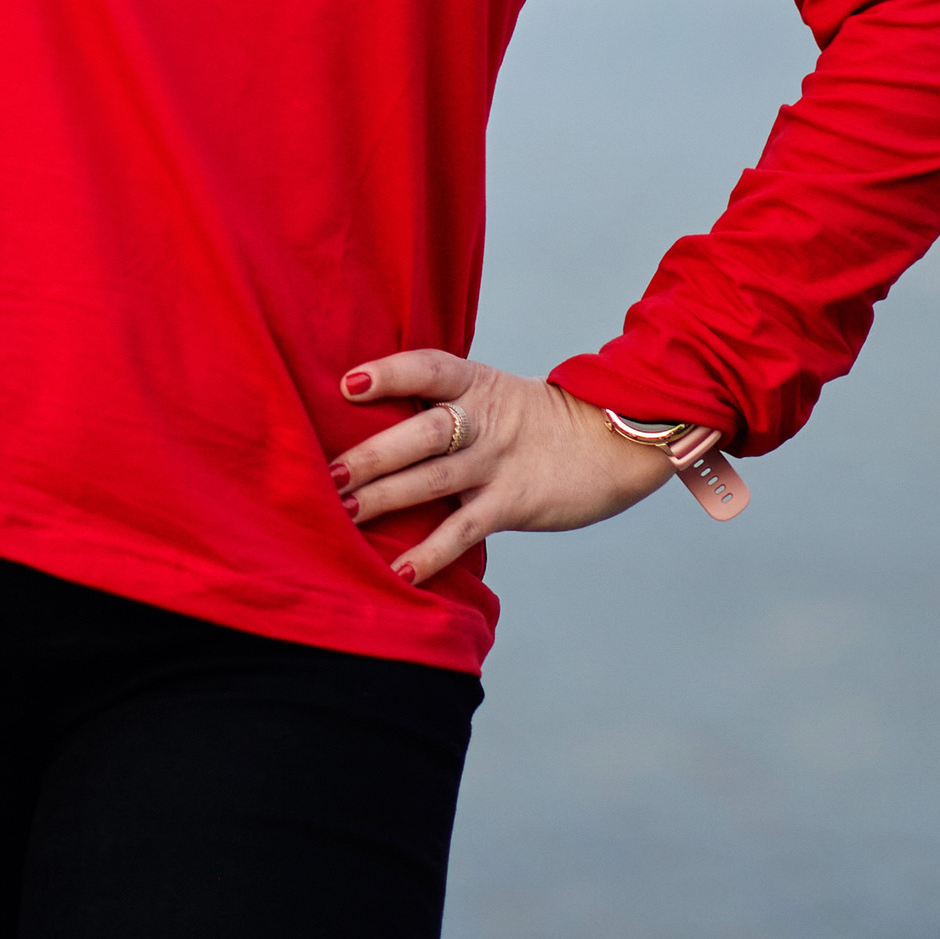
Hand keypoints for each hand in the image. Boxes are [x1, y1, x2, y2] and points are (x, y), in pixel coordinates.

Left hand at [330, 347, 675, 587]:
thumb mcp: (494, 397)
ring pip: (434, 478)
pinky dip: (431, 552)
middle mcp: (483, 419)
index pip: (427, 368)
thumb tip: (381, 422)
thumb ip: (447, 405)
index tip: (347, 384)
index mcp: (476, 383)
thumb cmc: (537, 422)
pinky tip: (400, 570)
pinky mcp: (513, 502)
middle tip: (328, 472)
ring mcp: (498, 462)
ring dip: (384, 497)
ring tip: (342, 512)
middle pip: (421, 431)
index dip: (388, 373)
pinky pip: (465, 530)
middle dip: (371, 453)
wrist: (611, 441)